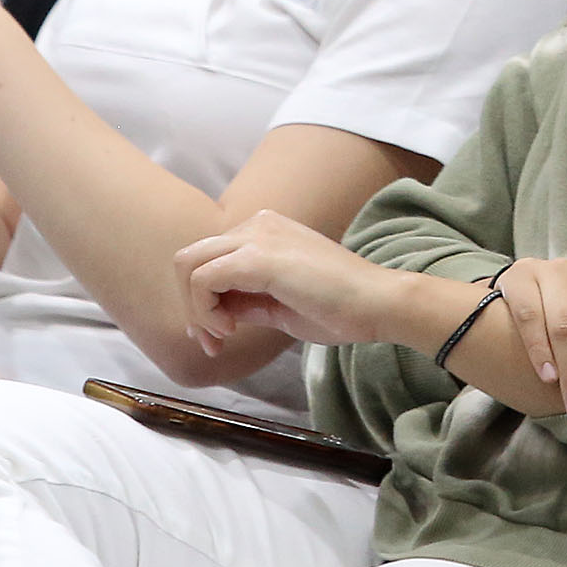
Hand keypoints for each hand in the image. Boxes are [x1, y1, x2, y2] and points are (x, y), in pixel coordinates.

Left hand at [176, 210, 414, 351]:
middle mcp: (257, 224)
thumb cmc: (339, 309)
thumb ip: (245, 301)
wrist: (378, 304)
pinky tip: (230, 329)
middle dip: (192, 306)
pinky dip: (205, 310)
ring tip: (224, 335)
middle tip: (213, 342)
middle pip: (189, 259)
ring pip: (188, 265)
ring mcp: (257, 236)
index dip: (201, 303)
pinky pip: (204, 279)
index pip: (208, 259)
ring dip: (196, 308)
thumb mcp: (279, 305)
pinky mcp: (258, 257)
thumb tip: (212, 314)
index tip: (218, 339)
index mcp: (264, 231)